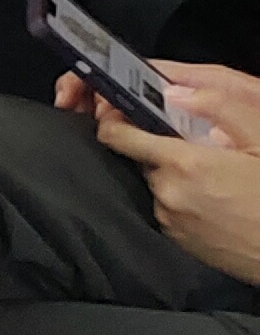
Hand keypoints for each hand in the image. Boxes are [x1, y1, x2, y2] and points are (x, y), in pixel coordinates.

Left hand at [65, 62, 259, 283]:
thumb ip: (220, 109)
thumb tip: (177, 93)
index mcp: (184, 164)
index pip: (118, 135)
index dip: (114, 120)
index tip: (118, 112)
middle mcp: (168, 193)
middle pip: (143, 160)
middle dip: (161, 150)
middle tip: (197, 150)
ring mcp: (169, 220)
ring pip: (157, 185)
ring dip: (174, 178)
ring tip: (213, 180)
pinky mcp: (176, 240)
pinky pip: (168, 209)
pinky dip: (182, 201)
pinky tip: (212, 202)